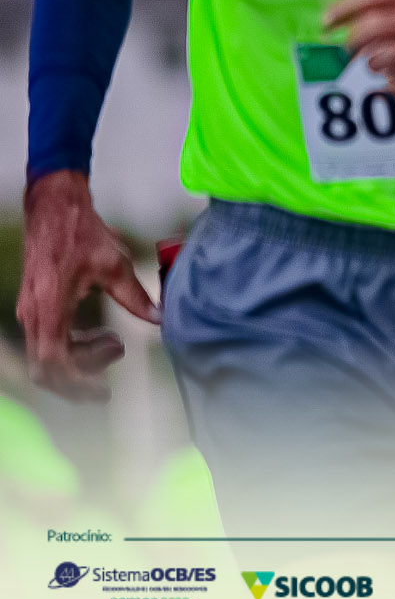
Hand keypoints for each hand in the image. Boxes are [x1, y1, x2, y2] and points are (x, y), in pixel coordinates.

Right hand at [16, 172, 158, 401]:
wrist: (54, 210)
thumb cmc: (80, 233)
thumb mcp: (114, 264)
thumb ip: (135, 295)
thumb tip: (159, 318)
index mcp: (49, 307)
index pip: (53, 361)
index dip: (76, 381)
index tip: (102, 388)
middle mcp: (33, 315)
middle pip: (44, 369)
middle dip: (75, 382)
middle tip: (106, 385)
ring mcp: (30, 313)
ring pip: (44, 358)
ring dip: (77, 363)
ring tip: (113, 348)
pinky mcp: (34, 309)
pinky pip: (46, 343)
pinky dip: (71, 348)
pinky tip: (98, 337)